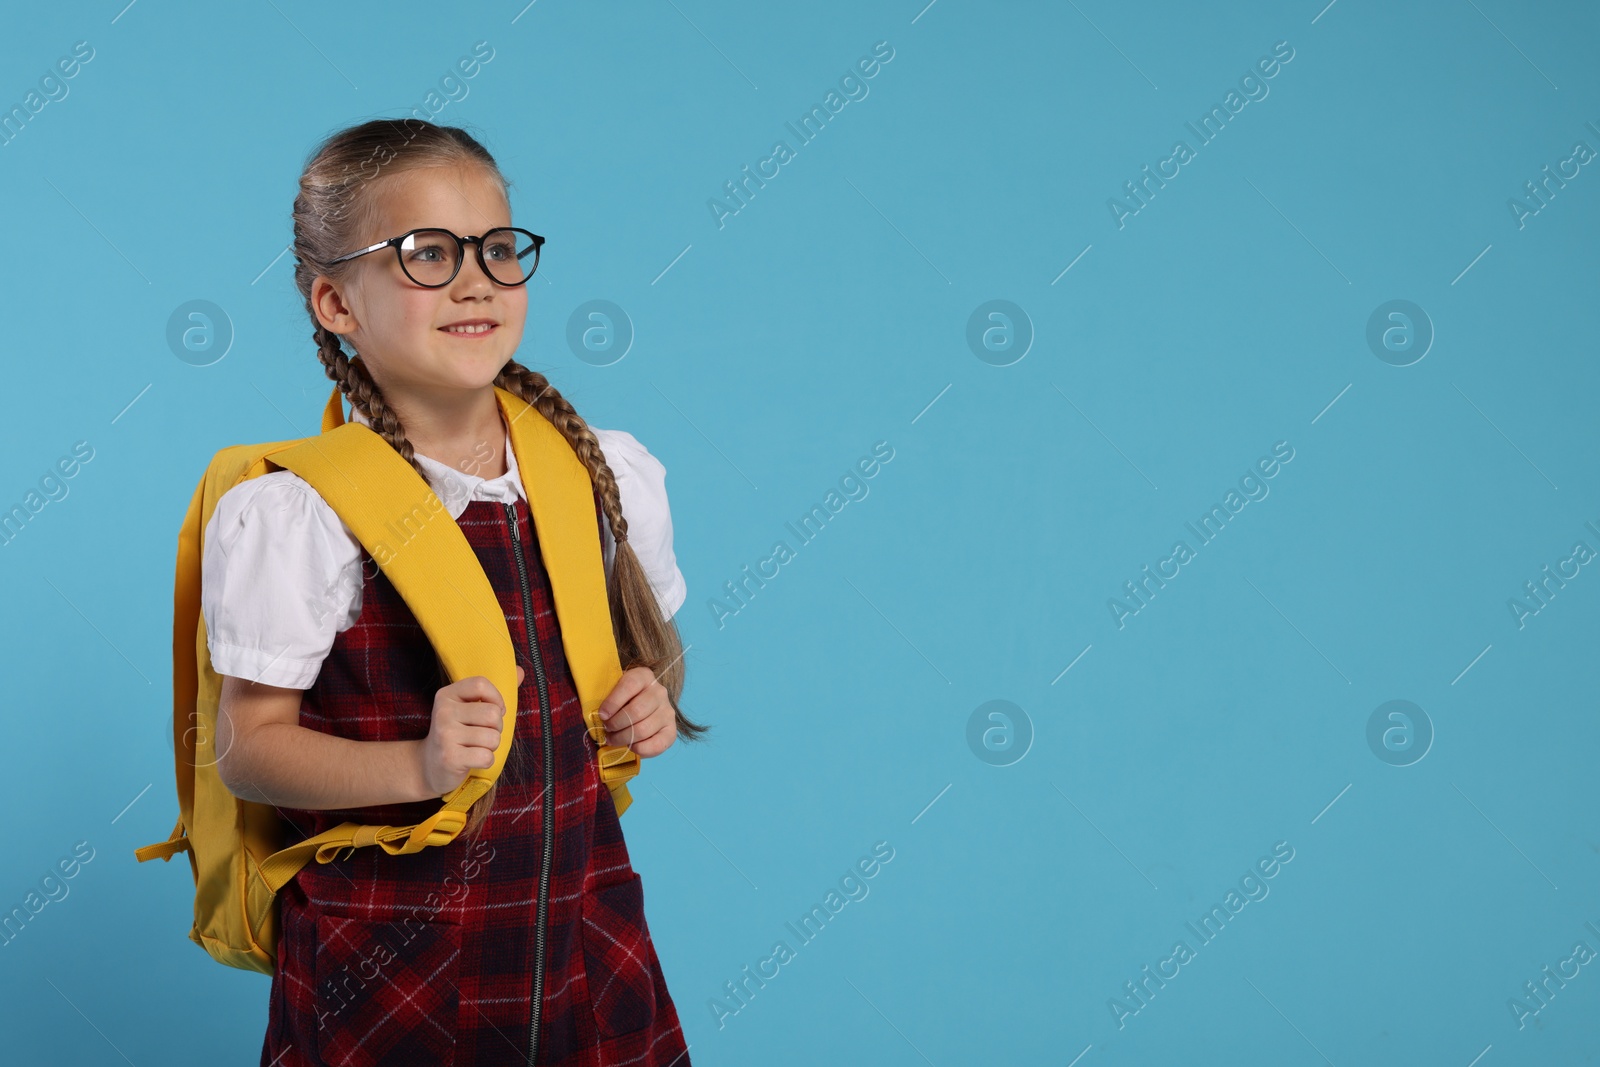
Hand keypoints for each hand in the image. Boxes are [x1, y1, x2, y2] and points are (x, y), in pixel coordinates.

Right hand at [418, 666, 523, 794]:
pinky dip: (486, 761)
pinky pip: (487, 757)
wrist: (430, 766)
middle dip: (497, 727)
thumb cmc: (458, 733)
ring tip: (476, 747)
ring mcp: (445, 735)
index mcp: (447, 695)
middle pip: (492, 714)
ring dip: (491, 746)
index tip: (494, 710)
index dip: (496, 698)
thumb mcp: (468, 708)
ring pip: (493, 738)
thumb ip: (493, 691)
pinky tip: (472, 760)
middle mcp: (443, 712)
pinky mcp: (450, 758)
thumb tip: (520, 671)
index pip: (481, 684)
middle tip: (483, 734)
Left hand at [596, 666, 676, 757]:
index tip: (602, 715)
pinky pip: (657, 745)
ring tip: (613, 739)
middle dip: (616, 724)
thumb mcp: (613, 689)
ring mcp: (667, 711)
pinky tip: (630, 745)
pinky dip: (640, 749)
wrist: (640, 706)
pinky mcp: (671, 730)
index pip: (630, 685)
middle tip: (606, 729)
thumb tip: (599, 715)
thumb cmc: (622, 699)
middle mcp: (659, 692)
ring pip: (643, 729)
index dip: (613, 702)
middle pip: (636, 711)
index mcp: (644, 676)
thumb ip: (605, 697)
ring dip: (623, 738)